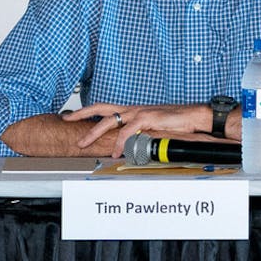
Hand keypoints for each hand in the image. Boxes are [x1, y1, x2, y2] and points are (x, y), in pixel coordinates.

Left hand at [63, 103, 212, 156]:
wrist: (193, 116)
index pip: (105, 108)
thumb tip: (128, 145)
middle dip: (82, 114)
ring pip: (109, 120)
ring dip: (94, 133)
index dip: (87, 111)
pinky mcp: (147, 118)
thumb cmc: (176, 122)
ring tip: (84, 144)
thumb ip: (139, 134)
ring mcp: (139, 112)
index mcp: (133, 110)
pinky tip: (115, 152)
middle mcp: (133, 108)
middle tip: (67, 120)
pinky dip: (119, 143)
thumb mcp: (153, 127)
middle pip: (101, 108)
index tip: (72, 115)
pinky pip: (127, 132)